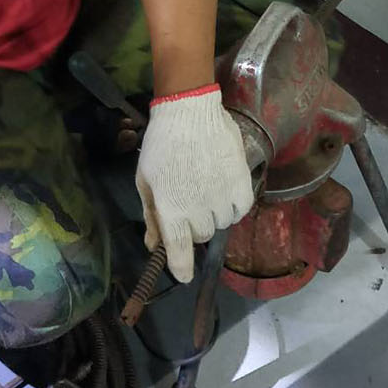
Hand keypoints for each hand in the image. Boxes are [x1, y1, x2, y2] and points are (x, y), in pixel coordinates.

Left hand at [135, 86, 254, 281]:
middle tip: (189, 201)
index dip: (181, 268)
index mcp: (171, 209)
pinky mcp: (242, 184)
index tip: (184, 276)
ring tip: (206, 190)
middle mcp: (199, 209)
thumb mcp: (145, 180)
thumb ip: (151, 215)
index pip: (179, 252)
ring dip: (213, 214)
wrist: (190, 110)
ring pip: (221, 223)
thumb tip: (154, 245)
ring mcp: (223, 197)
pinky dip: (232, 206)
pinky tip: (223, 189)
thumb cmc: (161, 144)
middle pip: (201, 234)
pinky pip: (240, 210)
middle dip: (194, 224)